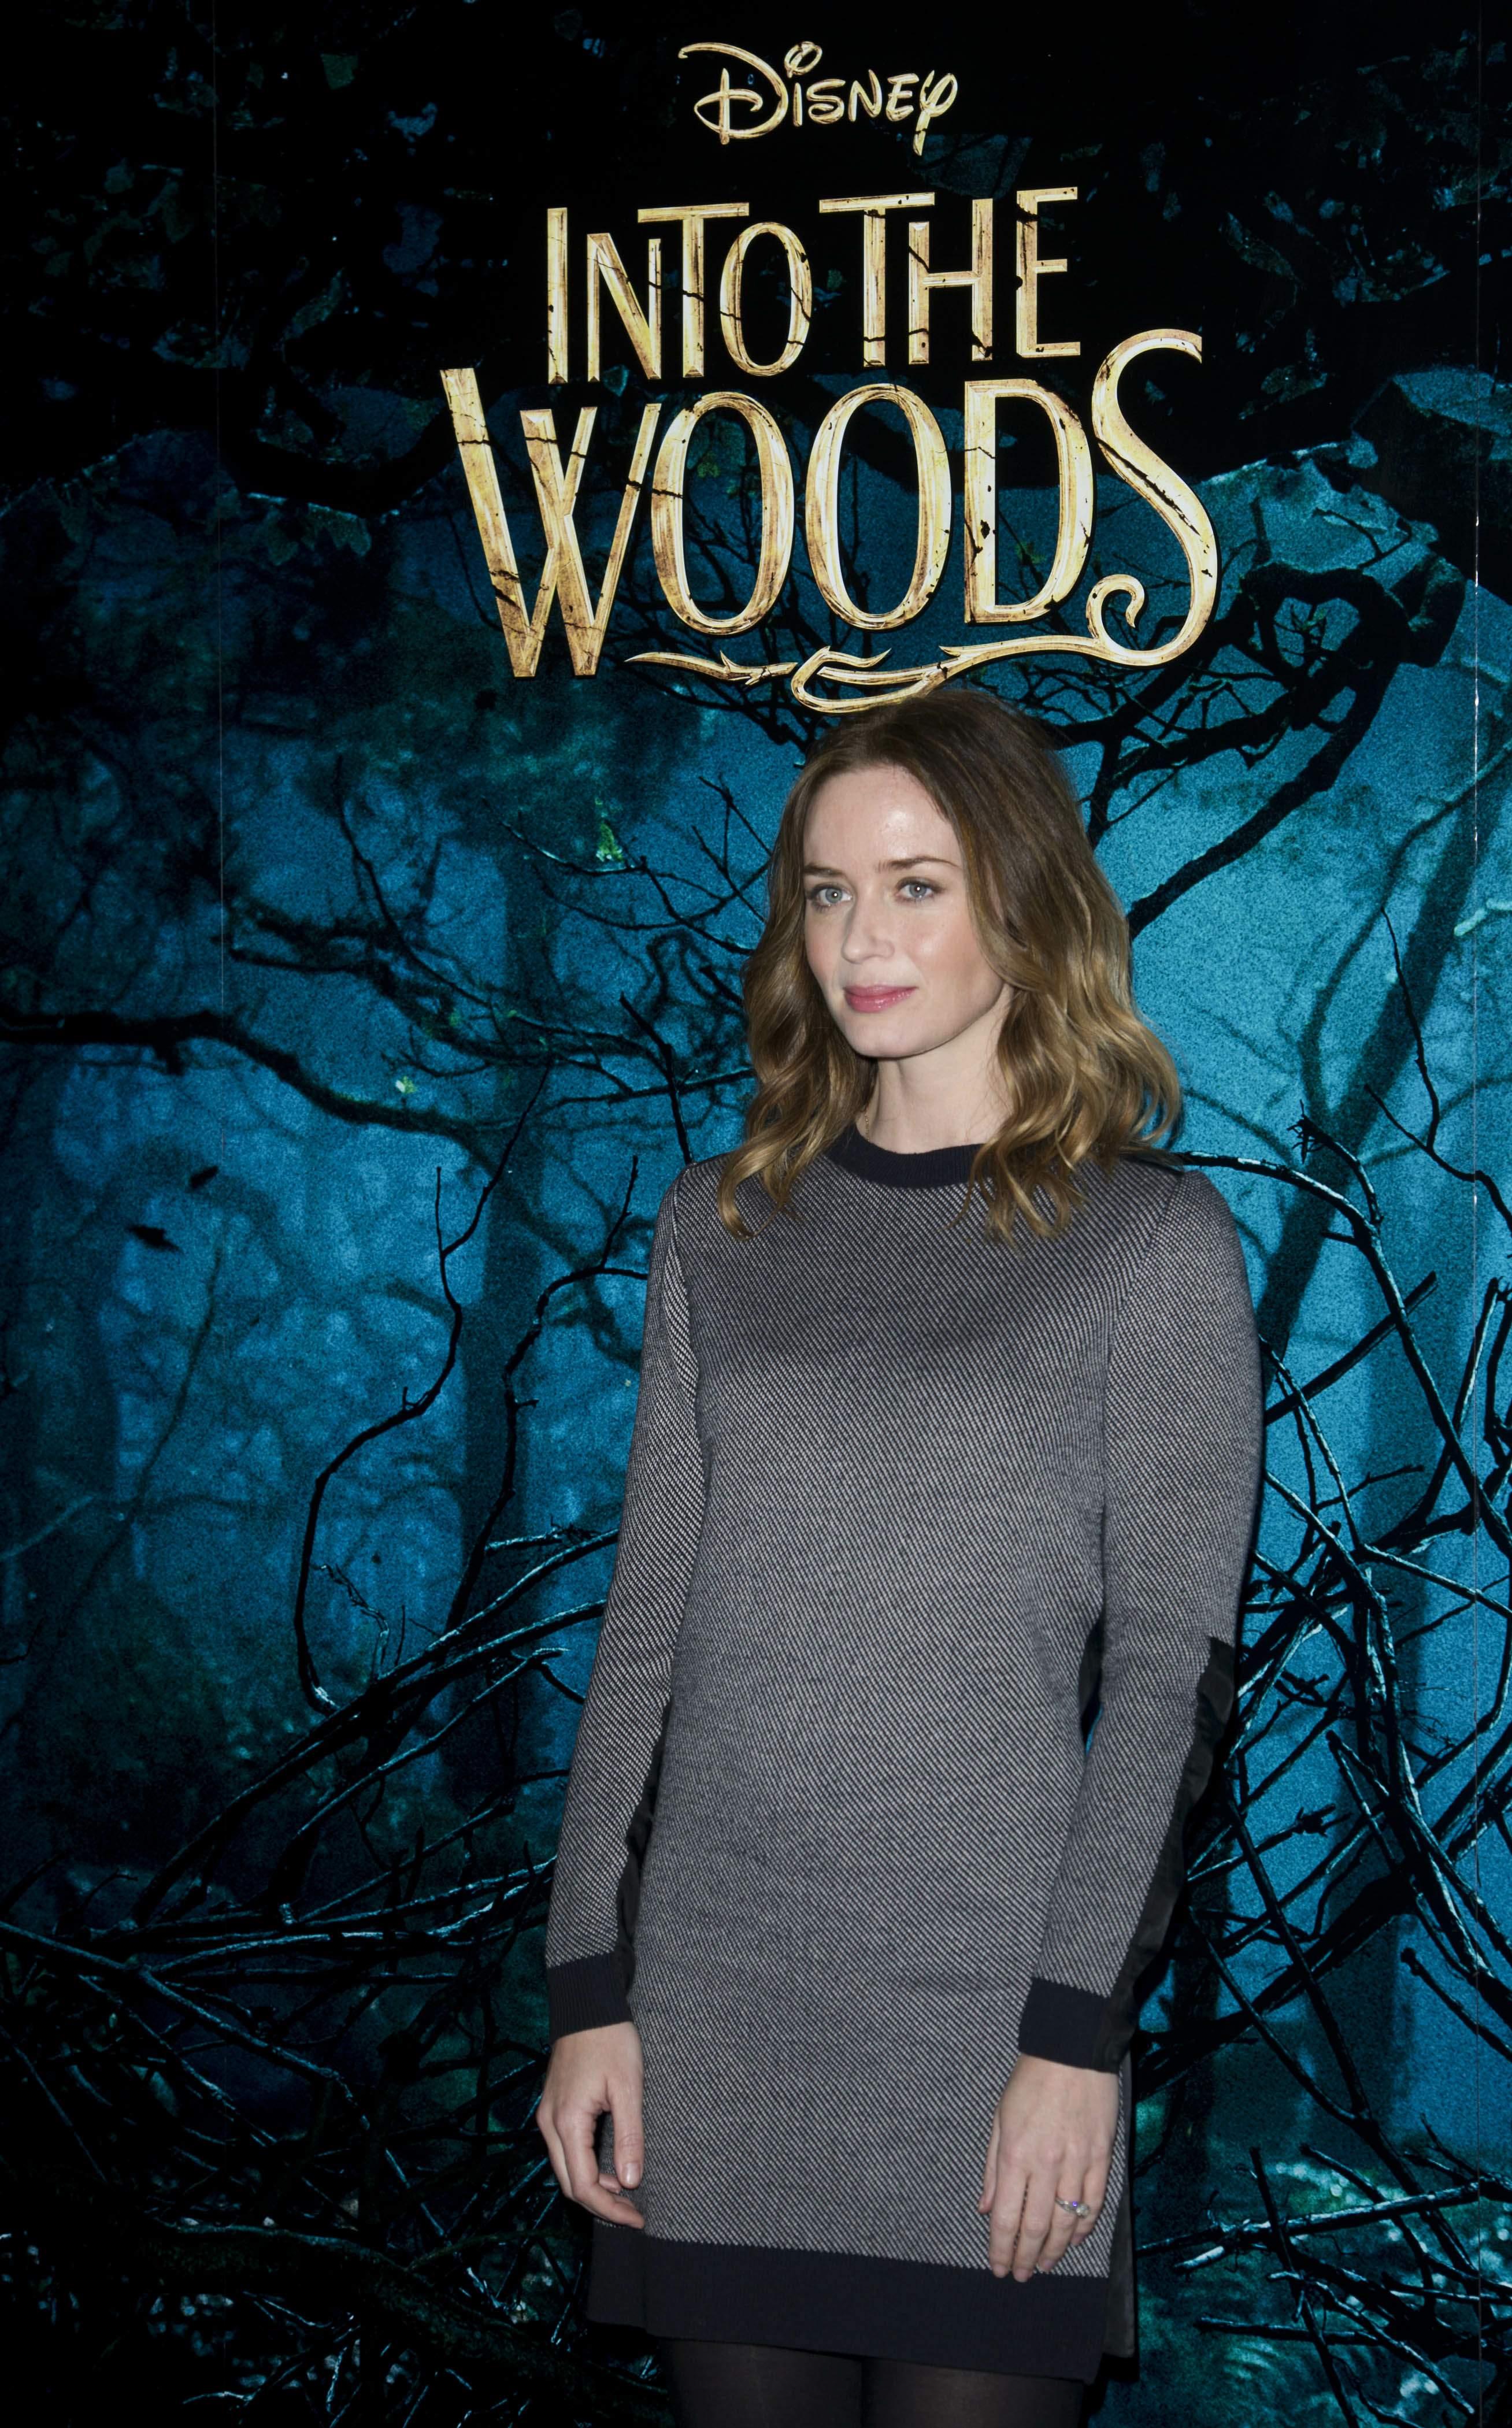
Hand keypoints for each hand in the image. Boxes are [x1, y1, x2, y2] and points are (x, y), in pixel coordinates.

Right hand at [536, 2020, 646, 2227]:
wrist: (587, 2005)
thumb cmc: (611, 2041)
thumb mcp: (628, 2088)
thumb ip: (629, 2136)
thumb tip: (629, 2182)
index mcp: (567, 2122)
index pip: (584, 2186)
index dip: (610, 2209)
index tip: (637, 2217)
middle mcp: (550, 2124)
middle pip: (569, 2184)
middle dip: (600, 2205)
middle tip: (634, 2211)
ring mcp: (548, 2116)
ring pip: (565, 2169)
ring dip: (593, 2187)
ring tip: (626, 2192)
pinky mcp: (554, 2108)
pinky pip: (565, 2150)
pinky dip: (585, 2167)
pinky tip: (609, 2166)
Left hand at [978, 2053, 1116, 2280]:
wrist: (1072, 2051)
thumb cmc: (1030, 2082)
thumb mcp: (1000, 2120)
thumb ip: (993, 2169)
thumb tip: (987, 2210)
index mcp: (1016, 2154)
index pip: (1006, 2218)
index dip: (1001, 2250)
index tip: (998, 2268)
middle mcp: (1046, 2164)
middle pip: (1035, 2228)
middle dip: (1026, 2259)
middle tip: (1022, 2275)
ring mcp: (1077, 2162)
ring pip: (1065, 2223)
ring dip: (1054, 2251)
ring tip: (1045, 2264)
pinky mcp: (1101, 2157)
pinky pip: (1093, 2204)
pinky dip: (1083, 2228)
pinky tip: (1073, 2240)